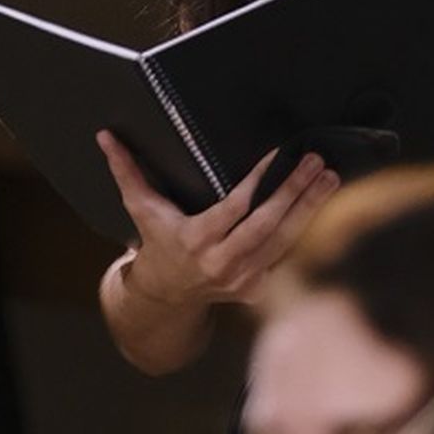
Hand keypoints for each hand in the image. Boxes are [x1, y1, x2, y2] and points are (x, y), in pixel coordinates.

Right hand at [97, 138, 339, 314]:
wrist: (166, 296)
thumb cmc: (156, 242)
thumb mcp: (140, 208)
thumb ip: (125, 171)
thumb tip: (105, 137)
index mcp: (195, 240)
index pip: (234, 208)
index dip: (258, 182)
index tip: (278, 154)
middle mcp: (221, 263)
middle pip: (267, 225)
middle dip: (294, 192)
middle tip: (315, 163)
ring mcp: (243, 279)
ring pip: (284, 241)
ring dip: (310, 208)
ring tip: (328, 178)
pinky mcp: (258, 287)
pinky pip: (287, 256)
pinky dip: (308, 231)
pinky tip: (324, 205)